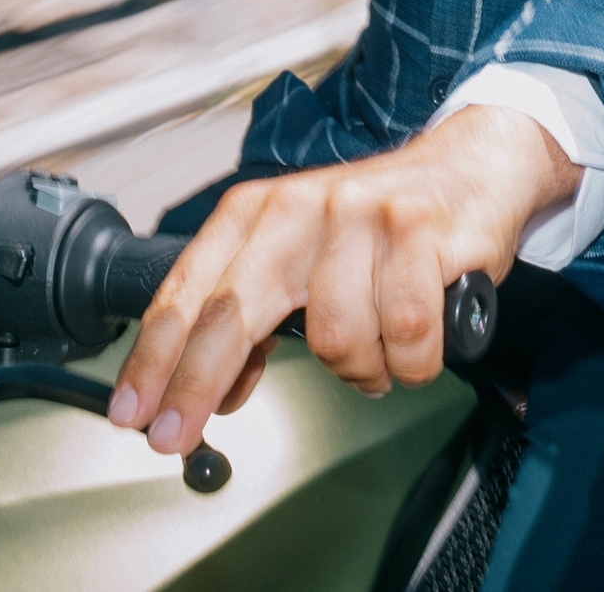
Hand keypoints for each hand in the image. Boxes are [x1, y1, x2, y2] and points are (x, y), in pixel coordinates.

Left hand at [108, 104, 576, 456]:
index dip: (155, 357)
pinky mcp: (419, 231)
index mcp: (259, 210)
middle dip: (196, 383)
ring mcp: (360, 216)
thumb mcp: (302, 253)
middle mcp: (300, 206)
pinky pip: (405, 337)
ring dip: (360, 369)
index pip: (192, 289)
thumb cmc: (379, 223)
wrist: (470, 167)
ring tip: (378, 351)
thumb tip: (221, 388)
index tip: (133, 413)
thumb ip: (257, 314)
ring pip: (334, 339)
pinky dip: (412, 361)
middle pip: (234, 310)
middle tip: (175, 436)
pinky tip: (417, 342)